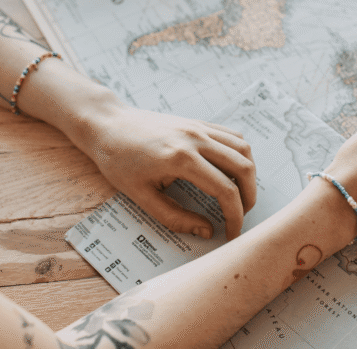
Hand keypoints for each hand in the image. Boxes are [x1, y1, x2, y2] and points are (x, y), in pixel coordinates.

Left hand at [69, 103, 256, 240]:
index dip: (235, 216)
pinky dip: (239, 154)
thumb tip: (206, 231)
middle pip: (243, 167)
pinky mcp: (198, 122)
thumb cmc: (118, 161)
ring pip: (243, 148)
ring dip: (248, 174)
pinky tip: (230, 171)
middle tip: (240, 216)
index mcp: (181, 159)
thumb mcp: (141, 197)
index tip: (231, 233)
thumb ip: (175, 217)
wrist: (107, 125)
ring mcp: (199, 127)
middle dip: (249, 197)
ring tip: (239, 195)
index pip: (225, 190)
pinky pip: (232, 135)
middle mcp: (196, 139)